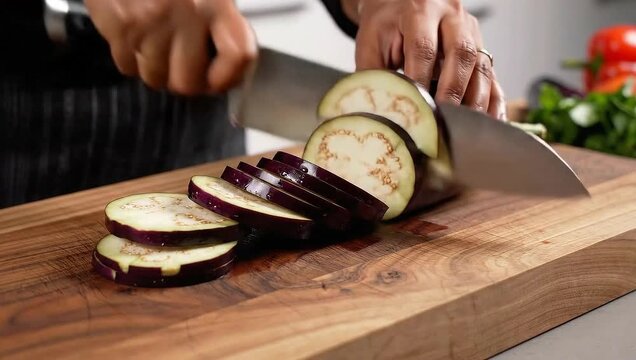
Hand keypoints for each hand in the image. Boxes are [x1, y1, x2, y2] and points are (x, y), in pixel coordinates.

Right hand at [84, 0, 257, 94]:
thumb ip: (221, 23)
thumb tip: (228, 69)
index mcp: (215, 1)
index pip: (238, 56)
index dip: (229, 78)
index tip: (221, 81)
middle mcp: (188, 11)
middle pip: (188, 82)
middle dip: (183, 82)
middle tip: (181, 70)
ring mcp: (152, 21)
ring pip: (155, 78)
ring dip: (154, 69)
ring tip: (155, 45)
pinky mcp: (121, 25)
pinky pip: (127, 66)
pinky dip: (130, 58)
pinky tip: (136, 36)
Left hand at [341, 0, 505, 119]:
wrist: (401, 4)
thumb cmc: (385, 26)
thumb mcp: (371, 44)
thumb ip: (373, 76)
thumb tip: (376, 113)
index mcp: (419, 12)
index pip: (423, 48)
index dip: (420, 80)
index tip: (416, 108)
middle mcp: (451, 18)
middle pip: (461, 53)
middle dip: (453, 91)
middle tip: (444, 121)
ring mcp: (471, 32)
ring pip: (482, 66)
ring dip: (476, 100)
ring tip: (466, 128)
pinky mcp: (481, 48)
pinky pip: (493, 76)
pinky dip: (493, 101)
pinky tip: (489, 122)